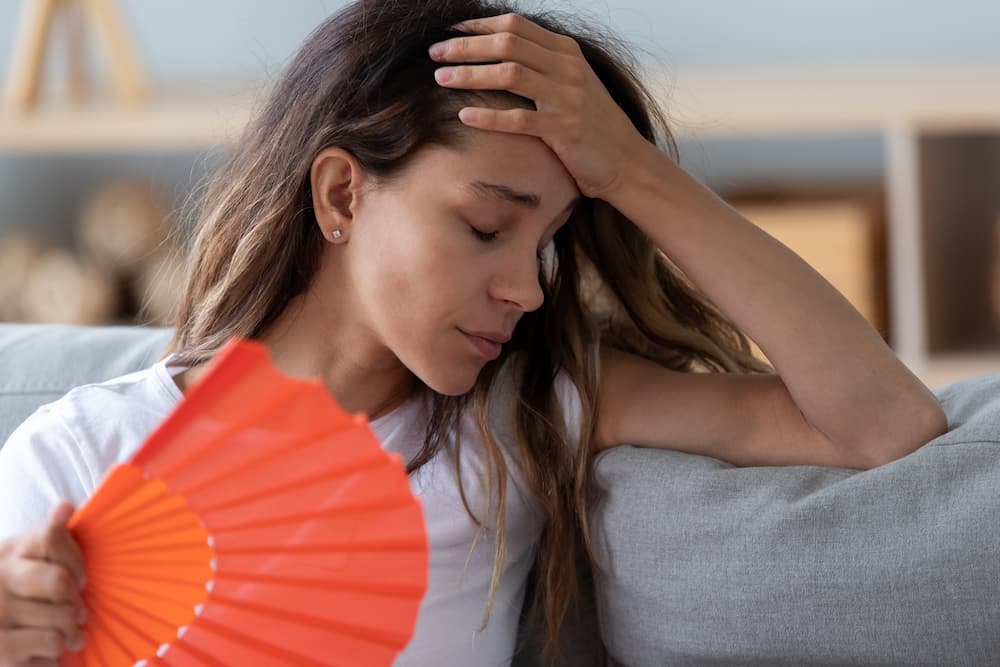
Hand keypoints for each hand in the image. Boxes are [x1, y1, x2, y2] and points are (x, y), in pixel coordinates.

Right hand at [0, 501, 86, 665]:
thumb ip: (52, 535)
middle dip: (76, 598)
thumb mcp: (31, 558)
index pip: (52, 536)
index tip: (81, 578)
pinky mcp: (1, 648)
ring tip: (69, 631)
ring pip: (62, 616)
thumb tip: (65, 506)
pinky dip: (60, 648)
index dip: (77, 558)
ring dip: (73, 629)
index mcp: (9, 551)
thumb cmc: (22, 591)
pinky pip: (53, 642)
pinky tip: (51, 646)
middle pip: (60, 581)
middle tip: (78, 610)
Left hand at [428, 12, 648, 200]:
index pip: (514, 26)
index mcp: (565, 52)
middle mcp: (567, 68)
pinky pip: (519, 119)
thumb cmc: (592, 125)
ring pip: (509, 74)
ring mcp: (567, 98)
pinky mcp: (564, 129)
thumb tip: (499, 52)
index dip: (477, 26)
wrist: (626, 161)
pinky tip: (463, 116)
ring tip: (440, 79)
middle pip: (507, 45)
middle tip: (434, 53)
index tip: (449, 33)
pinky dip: (488, 116)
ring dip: (470, 75)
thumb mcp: (571, 84)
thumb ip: (542, 65)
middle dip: (465, 46)